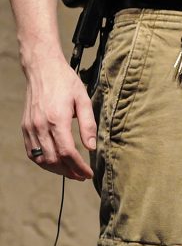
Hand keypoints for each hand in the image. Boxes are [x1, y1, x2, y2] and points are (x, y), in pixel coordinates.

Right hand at [22, 52, 95, 179]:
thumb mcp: (84, 100)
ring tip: (71, 172)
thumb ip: (88, 125)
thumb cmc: (66, 82)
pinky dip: (43, 161)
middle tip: (82, 176)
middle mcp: (40, 125)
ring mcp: (30, 127)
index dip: (79, 167)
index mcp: (57, 119)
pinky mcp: (25, 127)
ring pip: (41, 159)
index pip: (68, 152)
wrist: (42, 69)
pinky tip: (55, 163)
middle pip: (54, 159)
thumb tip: (91, 147)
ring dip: (56, 170)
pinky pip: (31, 152)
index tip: (88, 174)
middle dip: (69, 172)